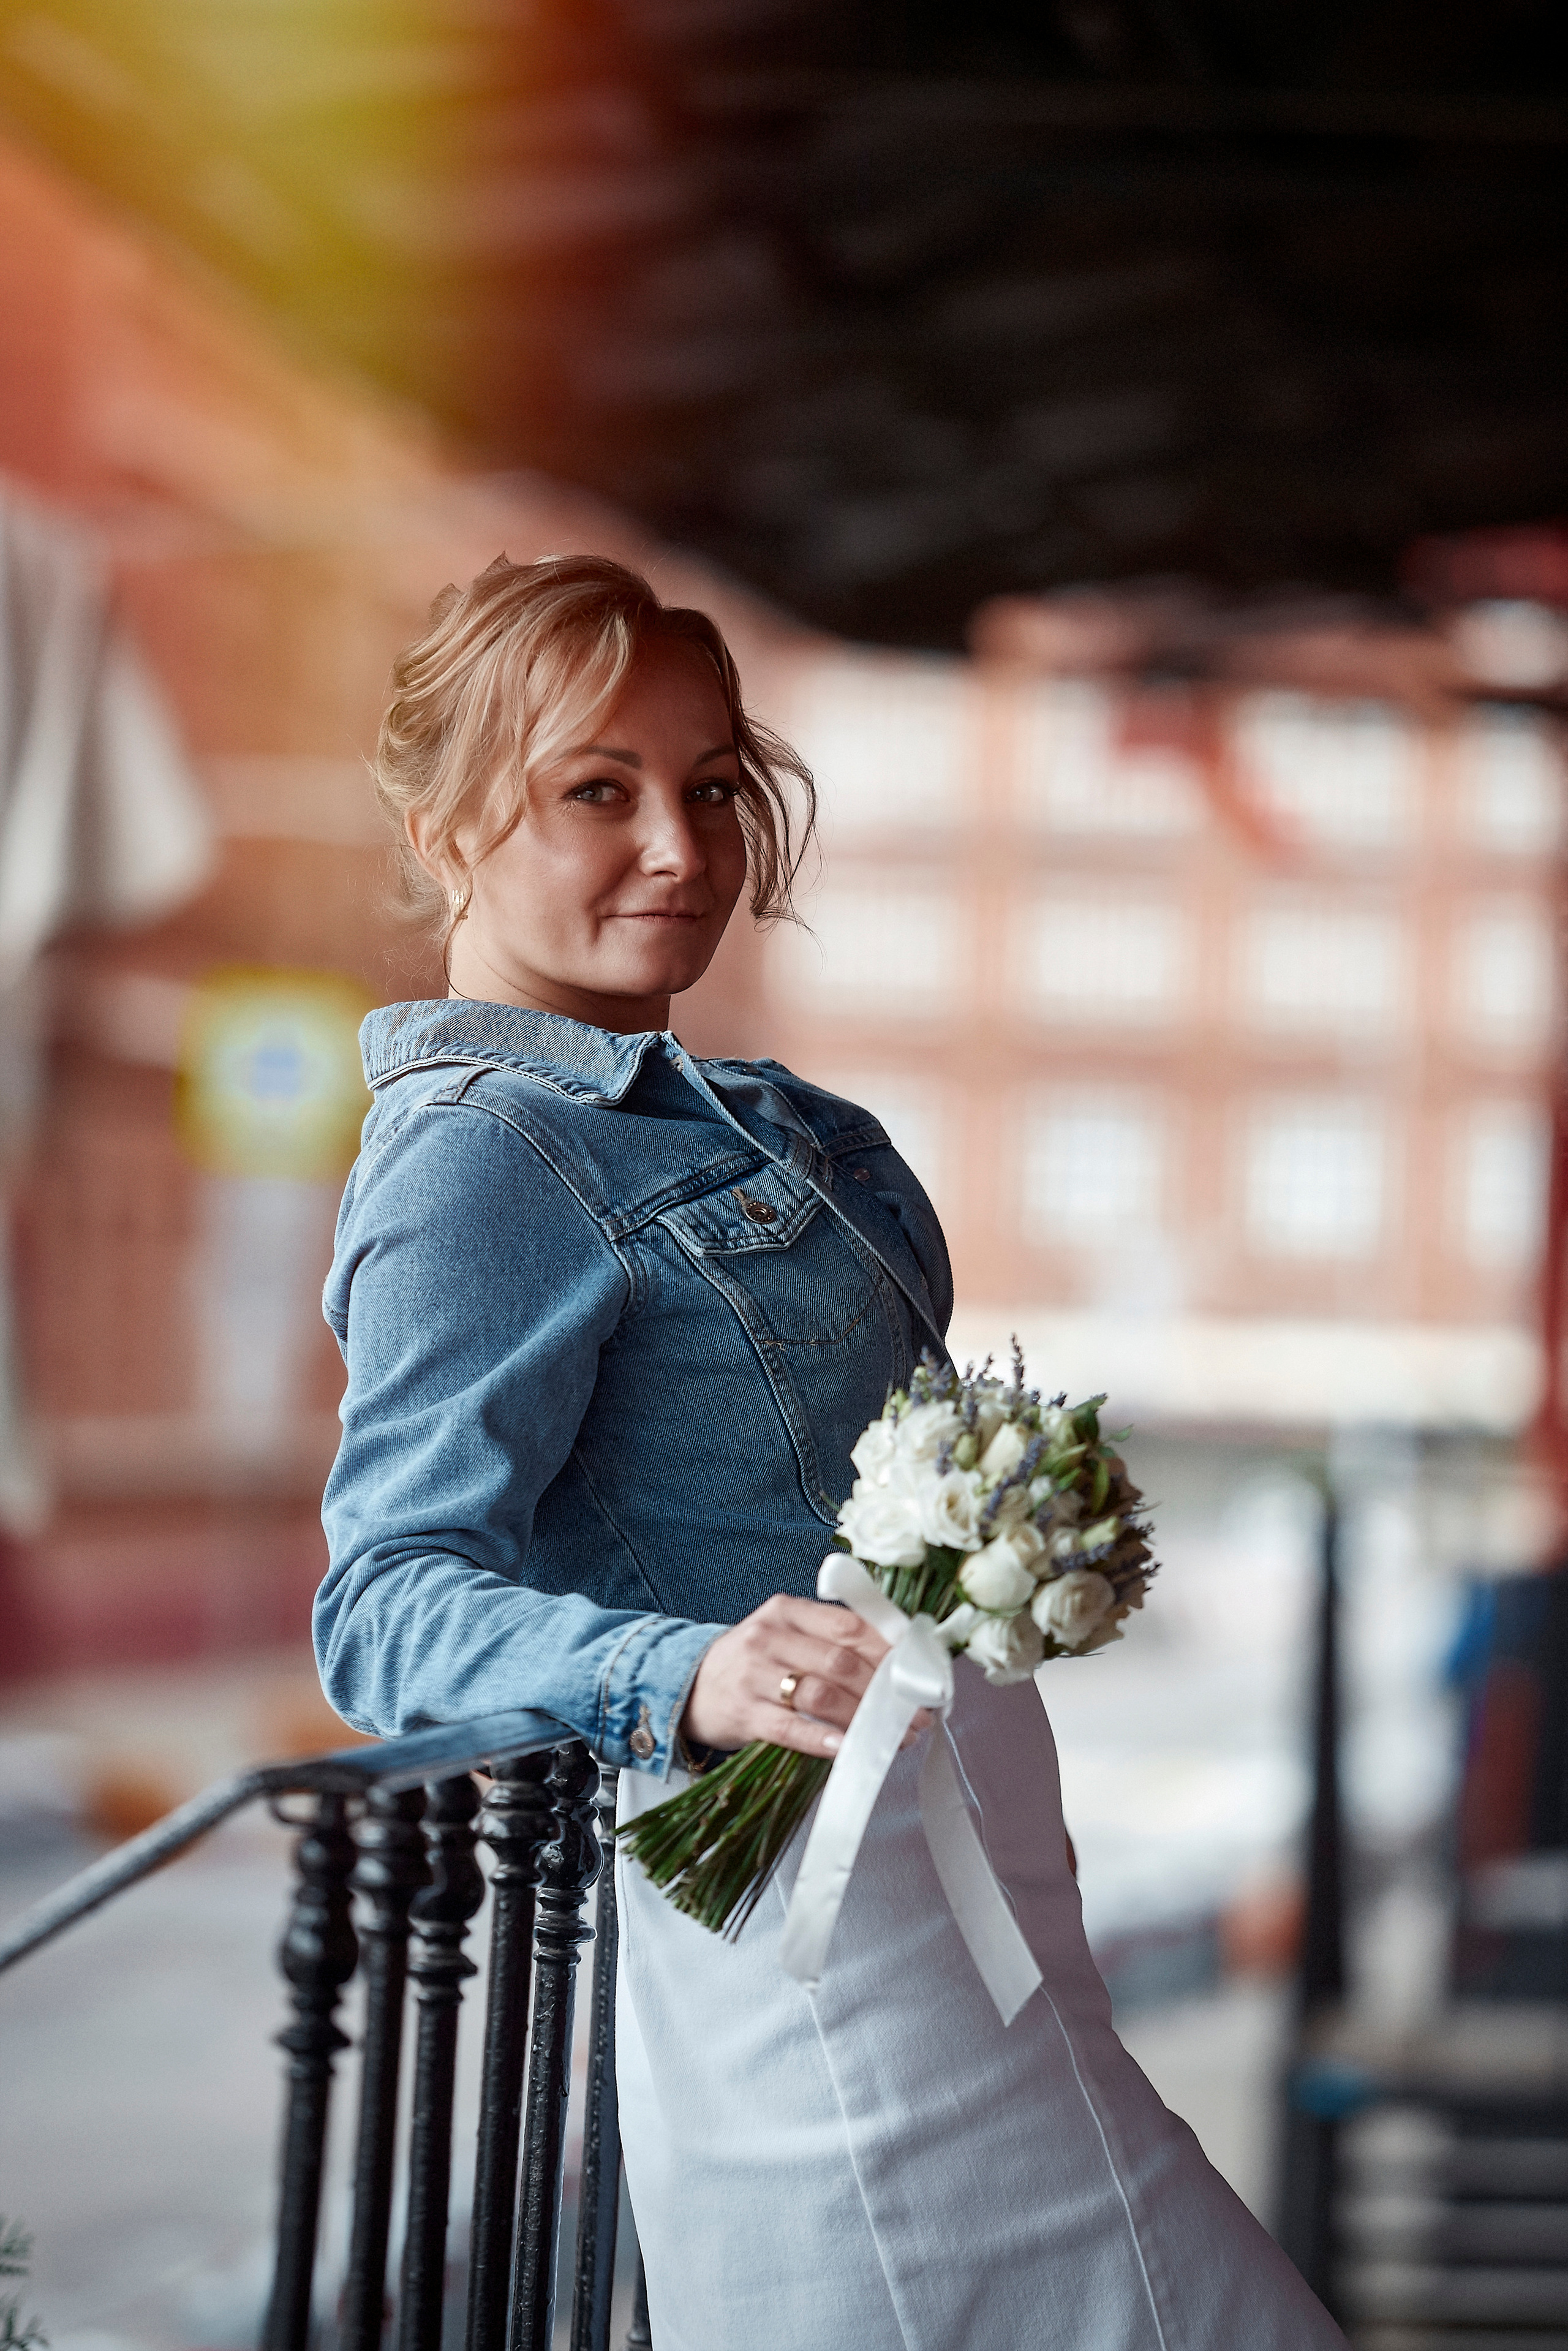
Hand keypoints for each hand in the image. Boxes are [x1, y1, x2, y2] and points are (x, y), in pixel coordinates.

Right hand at [682, 1592, 930, 1758]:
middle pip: (840, 1662)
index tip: (918, 1677)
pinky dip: (821, 1737)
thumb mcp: (784, 1637)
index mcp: (787, 1611)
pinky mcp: (743, 1712)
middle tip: (914, 1716)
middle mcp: (769, 1637)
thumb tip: (896, 1664)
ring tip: (893, 1737)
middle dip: (885, 1693)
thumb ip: (830, 1641)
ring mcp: (753, 1674)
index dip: (890, 1653)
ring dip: (863, 1719)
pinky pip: (789, 1726)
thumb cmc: (752, 1665)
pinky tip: (845, 1747)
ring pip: (820, 1693)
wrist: (687, 1687)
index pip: (850, 1626)